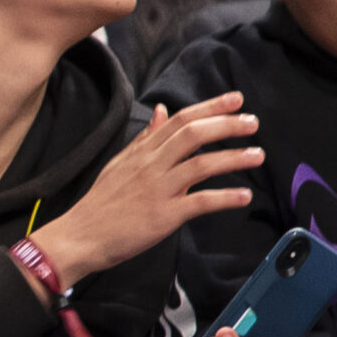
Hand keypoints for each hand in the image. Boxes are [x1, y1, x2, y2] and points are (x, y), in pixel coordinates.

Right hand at [29, 93, 260, 287]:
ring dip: (234, 158)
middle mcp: (150, 166)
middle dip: (227, 125)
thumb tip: (162, 111)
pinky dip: (225, 198)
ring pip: (201, 165)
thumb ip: (145, 138)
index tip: (236, 100)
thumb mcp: (119, 164)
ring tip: (257, 155)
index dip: (210, 107)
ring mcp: (157, 190)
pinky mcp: (163, 216)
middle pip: (193, 135)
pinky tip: (244, 196)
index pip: (179, 120)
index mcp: (141, 152)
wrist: (79, 237)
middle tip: (253, 123)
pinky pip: (200, 202)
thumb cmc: (100, 204)